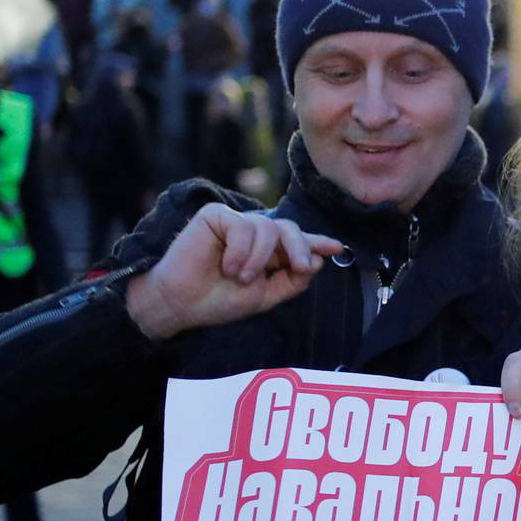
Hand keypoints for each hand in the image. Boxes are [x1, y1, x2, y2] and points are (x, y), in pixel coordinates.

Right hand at [124, 203, 341, 340]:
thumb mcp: (264, 296)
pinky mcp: (216, 216)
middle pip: (289, 229)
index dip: (317, 243)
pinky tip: (227, 267)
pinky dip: (240, 251)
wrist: (182, 304)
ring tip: (240, 278)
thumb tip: (316, 260)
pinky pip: (243, 227)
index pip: (297, 242)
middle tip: (301, 267)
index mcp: (269, 253)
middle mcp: (255, 235)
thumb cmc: (219, 300)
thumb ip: (291, 281)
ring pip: (269, 227)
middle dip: (300, 248)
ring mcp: (236, 223)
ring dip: (260, 258)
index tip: (338, 247)